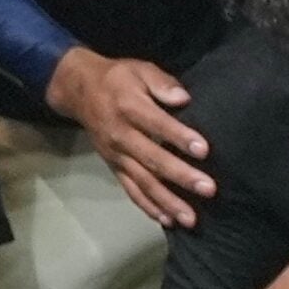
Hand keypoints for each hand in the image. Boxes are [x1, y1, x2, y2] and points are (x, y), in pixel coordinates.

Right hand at [44, 48, 211, 227]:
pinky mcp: (114, 168)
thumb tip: (183, 98)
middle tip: (208, 189)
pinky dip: (148, 206)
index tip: (204, 151)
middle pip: (153, 160)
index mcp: (130, 108)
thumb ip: (162, 83)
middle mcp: (122, 137)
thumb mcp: (140, 69)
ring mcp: (117, 156)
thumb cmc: (119, 78)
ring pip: (143, 183)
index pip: (158, 125)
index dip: (180, 138)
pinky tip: (167, 220)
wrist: (80, 91)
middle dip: (181, 177)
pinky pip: (131, 190)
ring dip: (167, 202)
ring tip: (190, 218)